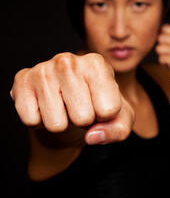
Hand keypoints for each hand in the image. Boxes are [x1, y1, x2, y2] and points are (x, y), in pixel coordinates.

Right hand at [10, 52, 134, 145]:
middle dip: (83, 121)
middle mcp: (69, 61)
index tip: (100, 105)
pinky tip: (46, 105)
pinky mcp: (21, 81)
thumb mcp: (120, 118)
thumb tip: (93, 136)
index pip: (109, 110)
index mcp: (97, 64)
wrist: (67, 99)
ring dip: (62, 123)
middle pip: (83, 118)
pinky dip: (40, 121)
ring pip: (56, 124)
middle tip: (80, 107)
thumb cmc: (99, 105)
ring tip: (65, 106)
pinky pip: (31, 121)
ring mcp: (43, 70)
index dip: (106, 116)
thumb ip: (118, 130)